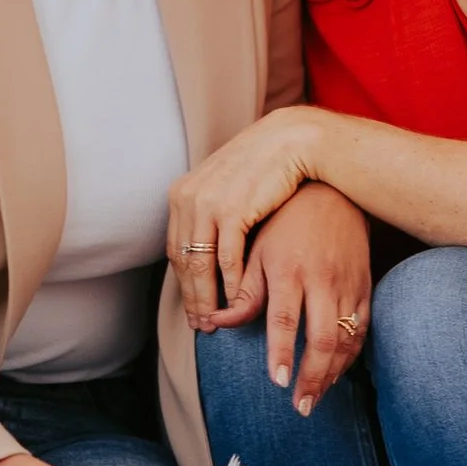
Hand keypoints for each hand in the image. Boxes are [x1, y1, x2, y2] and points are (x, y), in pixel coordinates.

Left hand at [169, 110, 332, 324]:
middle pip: (184, 262)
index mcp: (182, 193)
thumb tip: (205, 246)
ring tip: (217, 321)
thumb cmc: (263, 166)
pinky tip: (237, 300)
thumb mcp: (226, 187)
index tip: (194, 308)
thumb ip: (211, 213)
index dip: (183, 284)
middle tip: (202, 325)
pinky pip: (226, 258)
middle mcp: (187, 198)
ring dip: (208, 298)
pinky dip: (230, 283)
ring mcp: (207, 204)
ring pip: (201, 265)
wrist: (290, 140)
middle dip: (192, 298)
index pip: (176, 250)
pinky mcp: (231, 209)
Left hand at [209, 182, 371, 415]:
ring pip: (346, 337)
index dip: (282, 352)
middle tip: (302, 406)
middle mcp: (321, 278)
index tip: (278, 382)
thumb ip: (244, 292)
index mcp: (289, 269)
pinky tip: (337, 373)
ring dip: (333, 373)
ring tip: (317, 398)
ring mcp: (347, 283)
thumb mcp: (258, 251)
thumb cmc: (286, 223)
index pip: (285, 319)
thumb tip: (219, 323)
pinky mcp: (365, 286)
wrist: (334, 192)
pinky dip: (351, 355)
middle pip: (322, 337)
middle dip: (313, 376)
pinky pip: (361, 328)